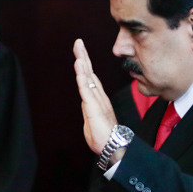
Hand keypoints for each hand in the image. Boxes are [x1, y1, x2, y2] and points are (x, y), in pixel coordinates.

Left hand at [73, 38, 116, 154]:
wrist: (114, 148)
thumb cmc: (104, 138)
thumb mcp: (91, 122)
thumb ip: (88, 111)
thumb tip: (85, 104)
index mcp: (97, 100)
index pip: (90, 79)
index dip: (85, 66)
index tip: (80, 53)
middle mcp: (98, 97)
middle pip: (89, 73)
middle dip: (83, 57)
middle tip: (78, 42)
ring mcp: (97, 101)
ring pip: (88, 77)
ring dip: (82, 62)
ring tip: (78, 48)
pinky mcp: (93, 107)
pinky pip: (86, 88)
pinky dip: (81, 76)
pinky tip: (79, 66)